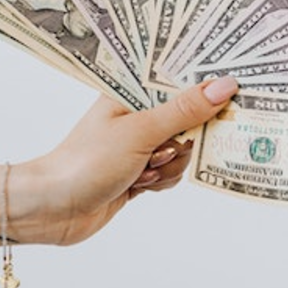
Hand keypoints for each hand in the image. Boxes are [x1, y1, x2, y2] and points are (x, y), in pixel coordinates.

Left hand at [11, 77, 237, 245]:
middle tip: (165, 148)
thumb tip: (225, 85)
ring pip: (184, 150)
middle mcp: (137, 113)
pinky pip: (172, 173)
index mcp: (131, 90)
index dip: (207, 86)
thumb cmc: (86, 162)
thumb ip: (185, 110)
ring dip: (170, 165)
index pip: (180, 78)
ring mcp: (140, 144)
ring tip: (142, 170)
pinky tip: (140, 185)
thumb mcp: (141, 132)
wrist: (52, 209)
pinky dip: (162, 182)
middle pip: (189, 116)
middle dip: (185, 138)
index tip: (235, 91)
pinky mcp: (140, 172)